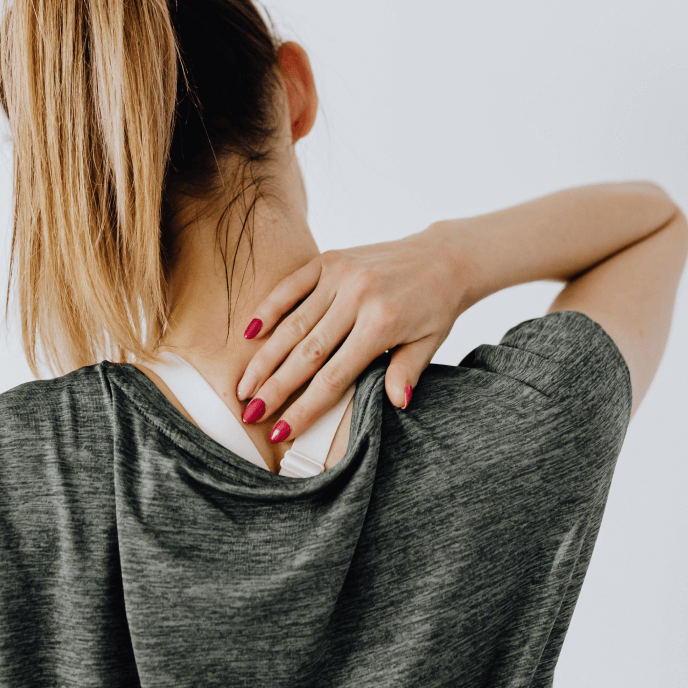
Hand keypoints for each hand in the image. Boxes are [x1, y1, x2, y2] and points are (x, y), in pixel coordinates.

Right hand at [236, 222, 468, 440]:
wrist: (443, 257)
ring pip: (293, 324)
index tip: (281, 430)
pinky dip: (269, 308)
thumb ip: (407, 372)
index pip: (335, 376)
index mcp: (382, 324)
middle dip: (275, 387)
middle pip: (306, 353)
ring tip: (244, 385)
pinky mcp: (330, 260)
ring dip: (265, 358)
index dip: (305, 407)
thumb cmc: (435, 306)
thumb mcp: (429, 343)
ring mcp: (341, 276)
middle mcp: (357, 297)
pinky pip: (291, 286)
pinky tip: (249, 333)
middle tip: (249, 413)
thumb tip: (395, 403)